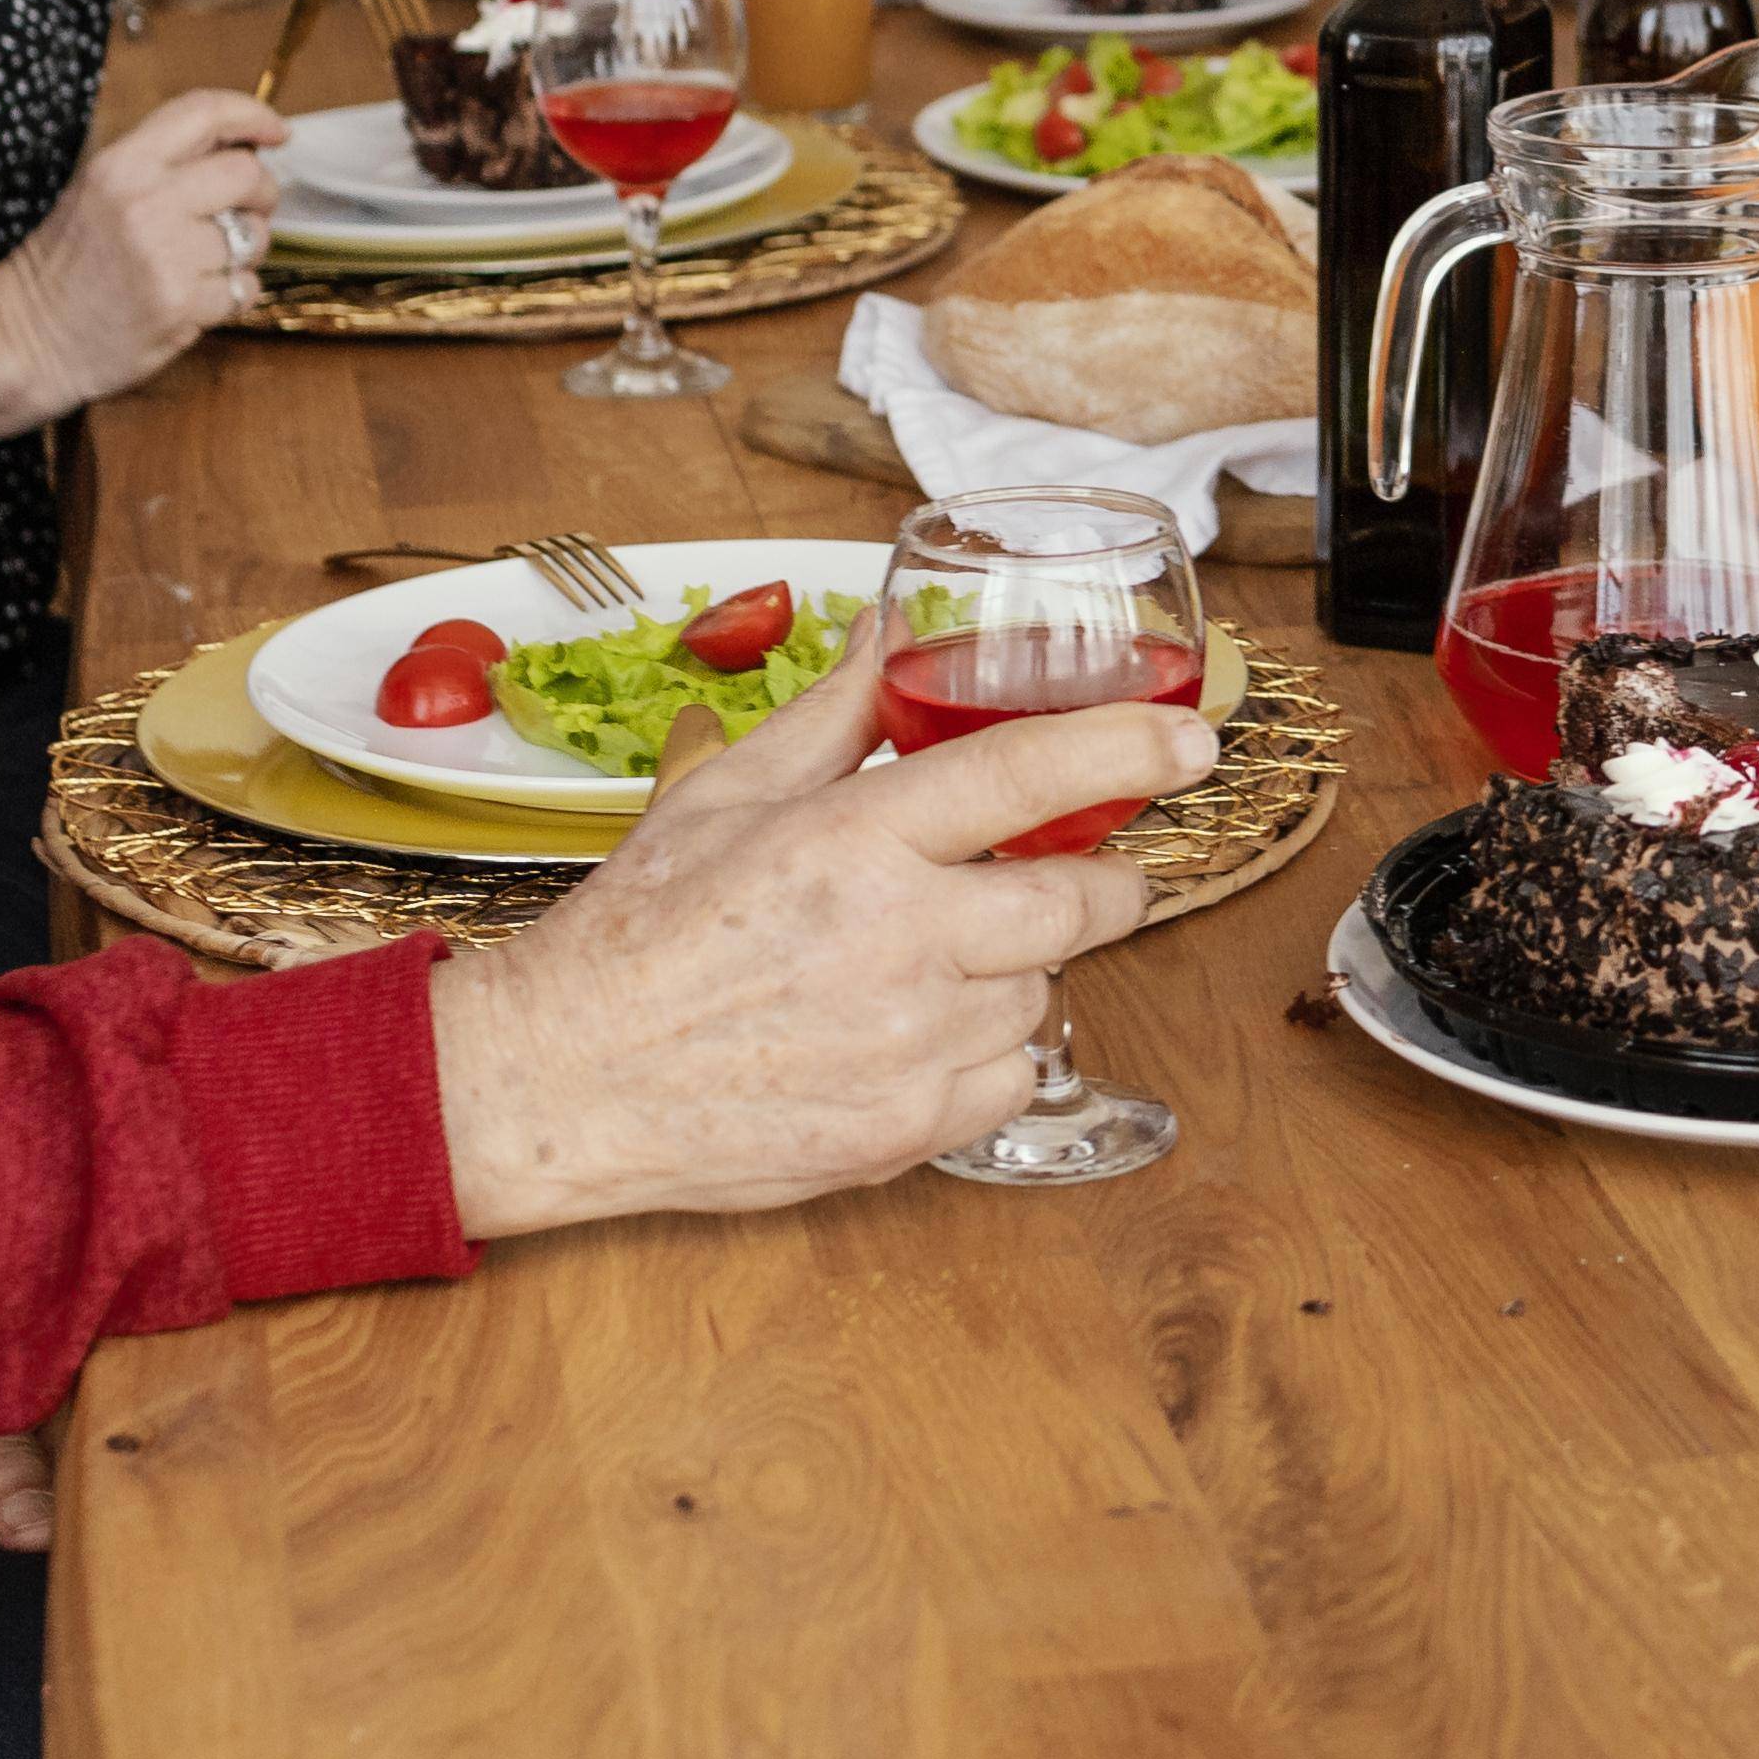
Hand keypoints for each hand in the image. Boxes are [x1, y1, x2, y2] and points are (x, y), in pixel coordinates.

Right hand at [0, 87, 290, 428]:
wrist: (25, 338)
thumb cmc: (67, 263)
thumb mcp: (99, 188)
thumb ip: (163, 162)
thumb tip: (247, 144)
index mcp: (121, 164)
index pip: (205, 113)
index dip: (253, 115)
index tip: (278, 133)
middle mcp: (144, 202)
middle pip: (247, 173)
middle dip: (261, 192)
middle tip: (245, 210)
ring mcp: (165, 256)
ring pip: (255, 236)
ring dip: (245, 250)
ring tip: (206, 261)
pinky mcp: (180, 306)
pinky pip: (246, 287)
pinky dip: (234, 294)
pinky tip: (199, 296)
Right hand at [419, 657, 1212, 1236]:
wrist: (566, 1082)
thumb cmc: (637, 936)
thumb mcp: (727, 794)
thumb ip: (835, 713)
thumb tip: (889, 629)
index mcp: (856, 840)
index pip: (1030, 773)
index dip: (1127, 745)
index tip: (1192, 739)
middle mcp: (901, 939)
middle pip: (1081, 901)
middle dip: (1101, 883)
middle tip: (1069, 874)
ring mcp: (912, 1044)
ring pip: (1042, 990)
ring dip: (1014, 970)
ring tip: (925, 963)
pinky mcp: (910, 1129)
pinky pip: (1011, 1077)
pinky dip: (986, 1054)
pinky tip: (913, 1034)